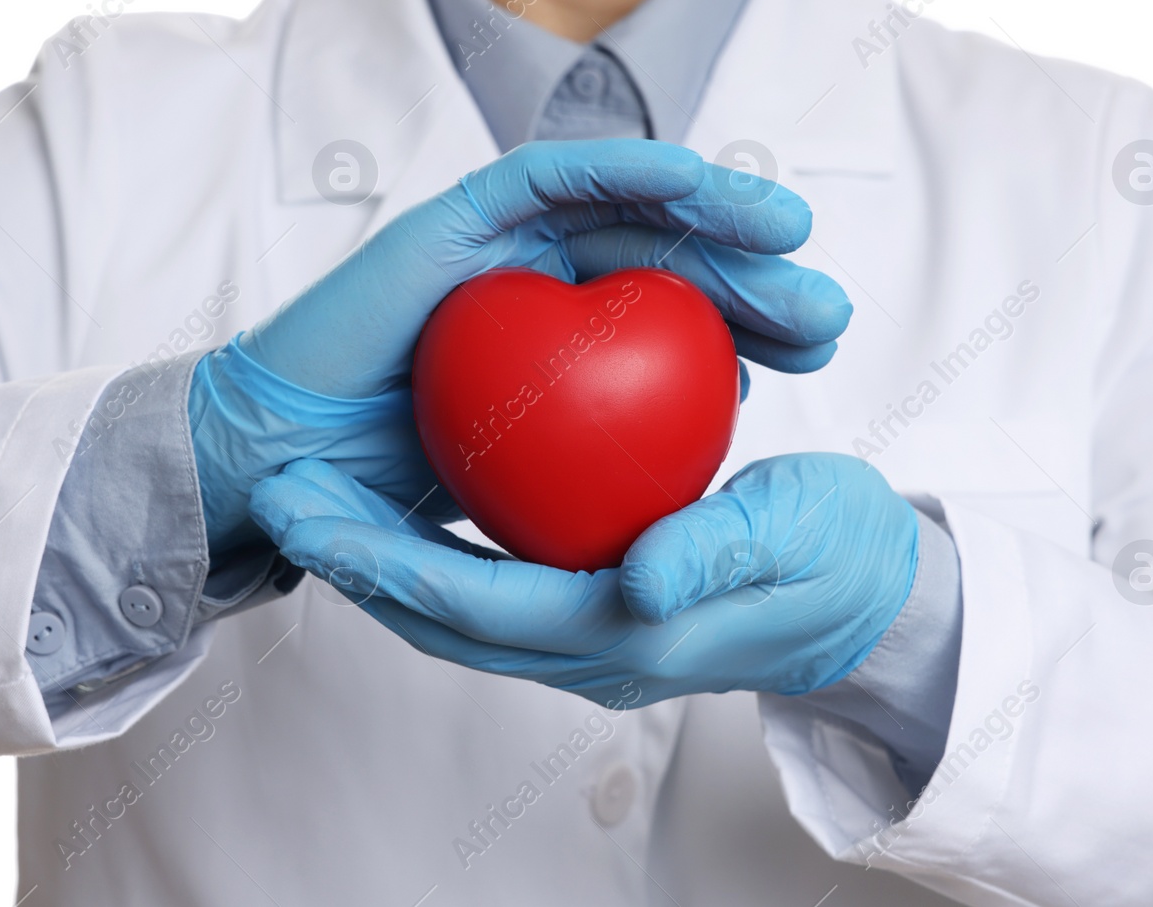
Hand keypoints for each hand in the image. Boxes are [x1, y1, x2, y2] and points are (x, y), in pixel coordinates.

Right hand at [190, 139, 851, 552]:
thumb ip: (619, 450)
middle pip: (665, 255)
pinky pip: (550, 175)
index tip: (817, 351)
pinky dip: (624, 167)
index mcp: (561, 344)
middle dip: (754, 272)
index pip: (674, 318)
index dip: (752, 320)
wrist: (295, 470)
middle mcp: (538, 283)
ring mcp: (500, 245)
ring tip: (791, 231)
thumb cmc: (402, 487)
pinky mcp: (458, 216)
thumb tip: (721, 415)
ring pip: (623, 205)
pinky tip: (696, 183)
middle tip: (827, 307)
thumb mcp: (542, 484)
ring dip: (712, 207)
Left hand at [247, 453, 918, 706]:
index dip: (386, 563)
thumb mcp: (799, 532)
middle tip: (283, 499)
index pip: (479, 605)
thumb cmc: (839, 554)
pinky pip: (492, 598)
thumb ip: (721, 551)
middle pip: (444, 621)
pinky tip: (405, 508)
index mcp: (630, 635)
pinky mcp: (597, 619)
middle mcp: (594, 653)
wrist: (869, 600)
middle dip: (354, 566)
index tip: (312, 512)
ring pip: (458, 617)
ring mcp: (592, 644)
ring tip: (319, 506)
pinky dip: (434, 563)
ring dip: (382, 568)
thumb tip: (640, 576)